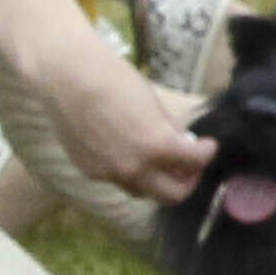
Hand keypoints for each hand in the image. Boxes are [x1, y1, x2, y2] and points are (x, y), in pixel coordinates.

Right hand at [35, 50, 220, 206]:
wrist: (68, 78)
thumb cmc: (114, 80)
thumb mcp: (153, 104)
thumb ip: (170, 131)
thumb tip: (183, 145)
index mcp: (156, 147)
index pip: (195, 163)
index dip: (206, 152)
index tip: (207, 146)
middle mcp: (133, 168)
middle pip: (172, 195)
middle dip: (187, 181)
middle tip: (188, 167)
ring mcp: (108, 173)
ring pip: (142, 191)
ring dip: (155, 181)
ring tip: (156, 161)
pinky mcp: (89, 171)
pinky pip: (116, 179)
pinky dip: (127, 170)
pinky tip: (123, 149)